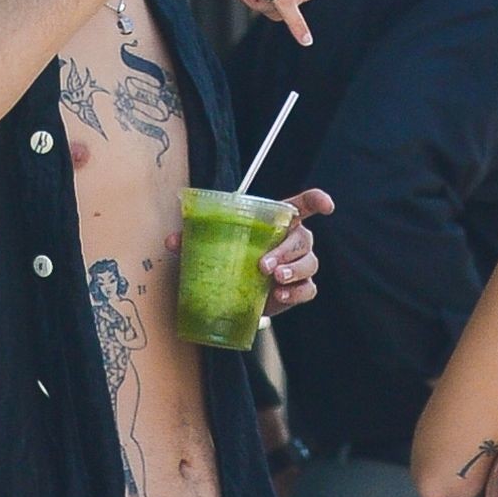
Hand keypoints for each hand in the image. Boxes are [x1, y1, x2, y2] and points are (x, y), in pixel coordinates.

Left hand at [162, 189, 332, 315]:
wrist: (240, 293)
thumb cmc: (231, 257)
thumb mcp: (213, 245)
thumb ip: (194, 239)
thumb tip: (171, 241)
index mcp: (278, 222)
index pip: (303, 205)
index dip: (316, 201)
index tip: (326, 205)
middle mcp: (294, 241)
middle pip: (304, 238)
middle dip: (286, 250)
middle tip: (265, 265)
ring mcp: (301, 265)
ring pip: (309, 263)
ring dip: (292, 270)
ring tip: (274, 281)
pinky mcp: (300, 288)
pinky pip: (308, 289)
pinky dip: (297, 292)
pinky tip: (281, 296)